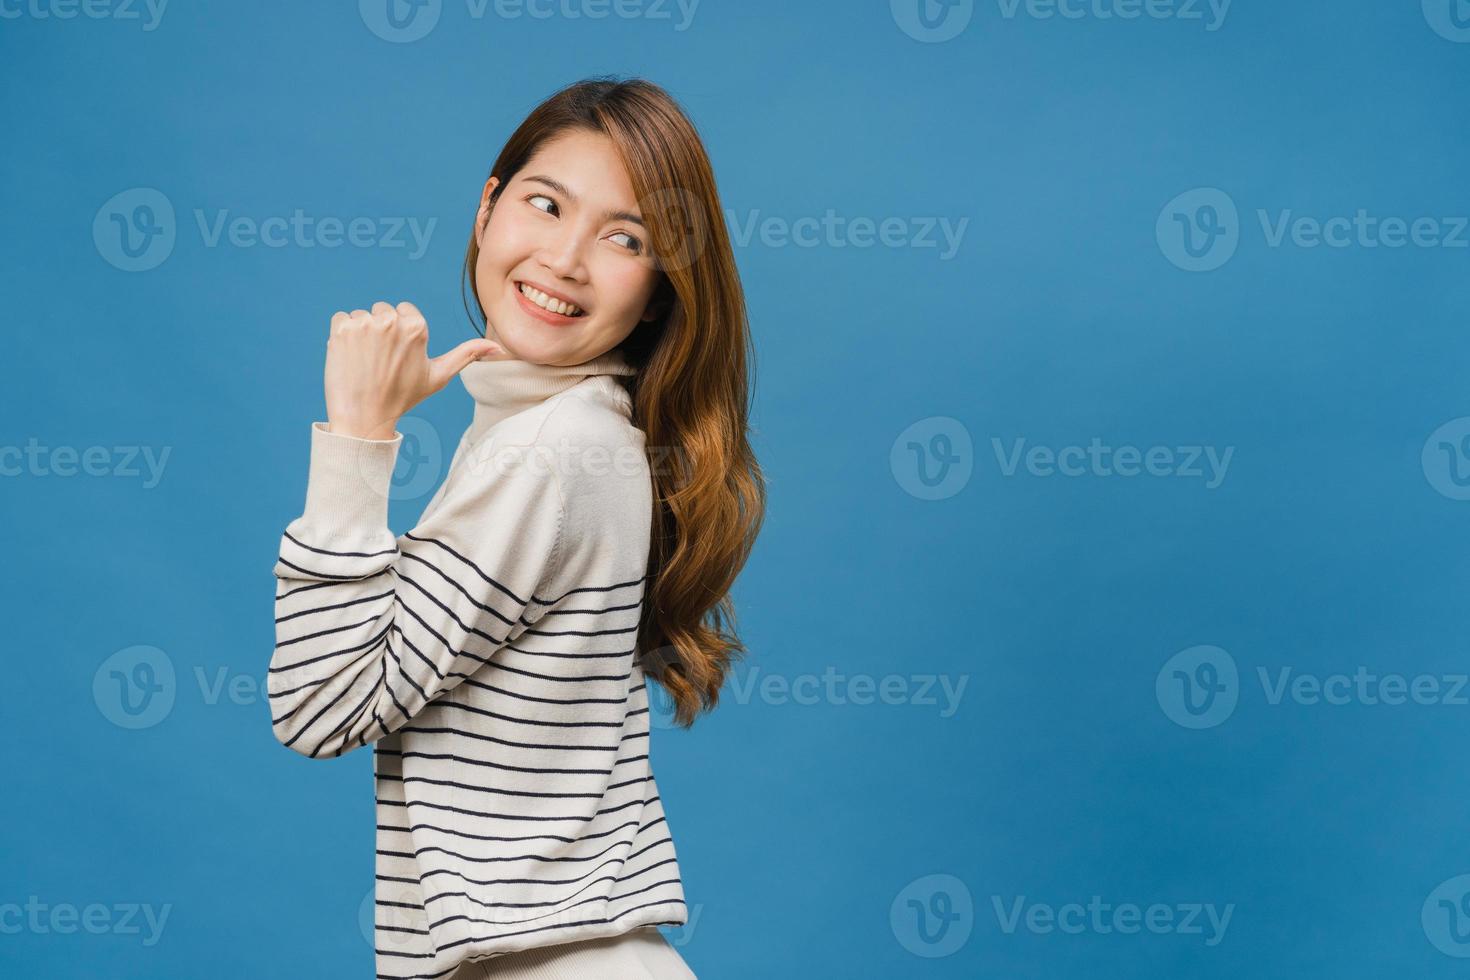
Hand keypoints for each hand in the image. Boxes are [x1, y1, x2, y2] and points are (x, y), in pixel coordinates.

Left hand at [324, 301, 509, 439]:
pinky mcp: (341, 329)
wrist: (363, 418)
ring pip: (361, 316)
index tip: (397, 357)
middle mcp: (391, 321)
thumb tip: (499, 348)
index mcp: (417, 327)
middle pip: (382, 311)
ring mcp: (364, 324)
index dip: (399, 334)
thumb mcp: (438, 376)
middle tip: (380, 362)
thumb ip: (467, 355)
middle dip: (379, 332)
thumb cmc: (402, 398)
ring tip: (364, 362)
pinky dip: (340, 336)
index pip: (404, 311)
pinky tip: (348, 357)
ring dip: (359, 334)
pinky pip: (340, 318)